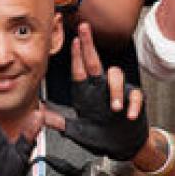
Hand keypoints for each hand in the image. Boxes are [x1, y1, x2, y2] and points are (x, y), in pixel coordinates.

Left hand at [55, 23, 148, 159]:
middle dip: (89, 44)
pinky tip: (129, 114)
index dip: (76, 55)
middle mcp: (101, 88)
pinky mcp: (133, 101)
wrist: (122, 146)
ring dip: (116, 89)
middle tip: (83, 30)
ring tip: (114, 107)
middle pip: (95, 61)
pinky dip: (133, 104)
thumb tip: (39, 113)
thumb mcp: (76, 130)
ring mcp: (118, 92)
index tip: (73, 40)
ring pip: (117, 75)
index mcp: (87, 92)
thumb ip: (59, 122)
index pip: (80, 69)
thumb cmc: (99, 135)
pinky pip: (135, 95)